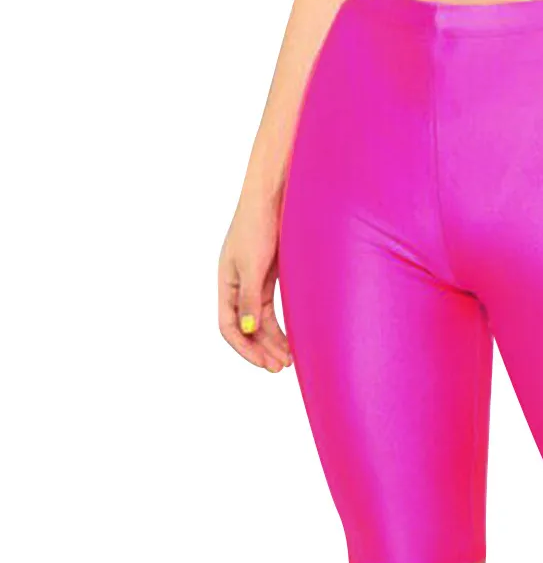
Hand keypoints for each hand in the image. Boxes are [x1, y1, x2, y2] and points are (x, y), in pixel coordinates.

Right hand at [218, 192, 291, 371]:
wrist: (275, 195)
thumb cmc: (258, 224)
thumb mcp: (253, 264)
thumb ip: (250, 298)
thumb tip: (249, 330)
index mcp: (225, 282)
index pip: (229, 326)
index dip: (244, 348)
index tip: (264, 364)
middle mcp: (238, 284)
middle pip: (247, 327)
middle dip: (262, 349)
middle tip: (281, 368)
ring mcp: (256, 279)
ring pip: (263, 320)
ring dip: (274, 340)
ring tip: (290, 358)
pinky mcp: (273, 273)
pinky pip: (275, 307)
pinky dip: (283, 323)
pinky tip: (297, 336)